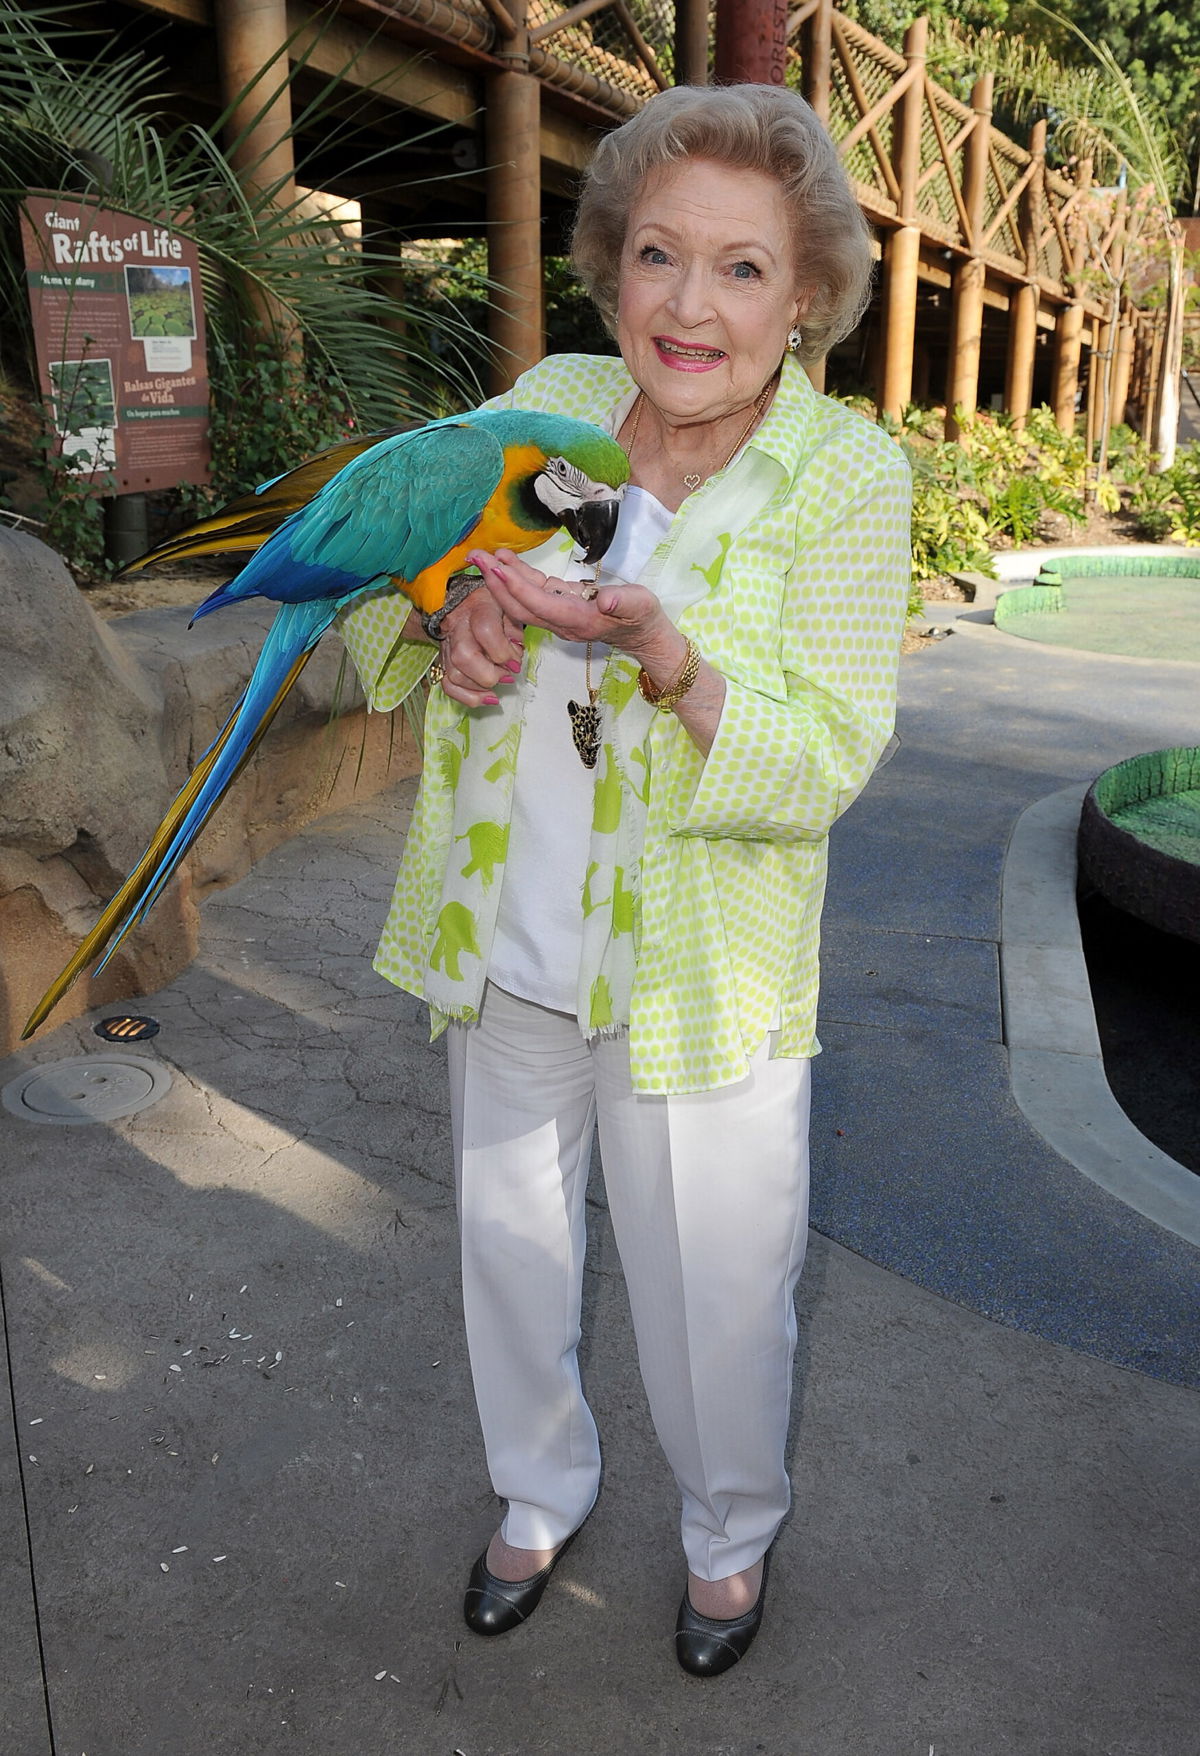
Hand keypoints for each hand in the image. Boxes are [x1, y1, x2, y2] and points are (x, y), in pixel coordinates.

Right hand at [434, 586, 524, 708]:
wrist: (462, 601)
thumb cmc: (491, 605)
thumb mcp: (509, 606)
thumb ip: (514, 630)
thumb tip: (515, 655)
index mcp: (478, 609)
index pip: (485, 631)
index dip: (503, 652)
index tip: (516, 663)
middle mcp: (458, 627)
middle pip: (464, 657)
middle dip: (490, 674)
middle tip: (507, 675)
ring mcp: (447, 646)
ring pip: (455, 675)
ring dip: (480, 687)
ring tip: (498, 683)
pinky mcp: (443, 661)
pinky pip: (448, 685)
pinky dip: (467, 697)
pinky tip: (486, 697)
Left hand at [468, 547, 681, 669]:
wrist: (643, 635)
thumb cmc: (642, 617)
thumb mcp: (640, 605)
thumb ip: (623, 602)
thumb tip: (605, 600)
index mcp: (578, 620)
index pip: (540, 604)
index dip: (517, 587)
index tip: (496, 567)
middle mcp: (562, 622)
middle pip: (520, 606)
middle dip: (496, 583)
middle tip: (475, 558)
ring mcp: (558, 616)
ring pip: (521, 601)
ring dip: (500, 579)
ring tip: (482, 555)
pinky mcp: (559, 606)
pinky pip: (532, 594)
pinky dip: (516, 578)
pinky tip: (504, 560)